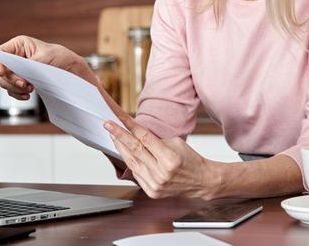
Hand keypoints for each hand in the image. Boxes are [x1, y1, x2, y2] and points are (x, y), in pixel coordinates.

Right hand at [0, 35, 97, 99]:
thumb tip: (18, 74)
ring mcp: (18, 70)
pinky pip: (13, 90)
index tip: (2, 73)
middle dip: (12, 80)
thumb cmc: (60, 56)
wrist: (72, 68)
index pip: (0, 53)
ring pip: (5, 82)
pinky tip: (27, 95)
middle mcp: (16, 57)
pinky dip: (18, 94)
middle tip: (25, 85)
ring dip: (16, 88)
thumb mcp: (45, 58)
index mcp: (19, 45)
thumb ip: (29, 65)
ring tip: (30, 89)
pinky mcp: (22, 81)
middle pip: (2, 71)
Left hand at [104, 117, 218, 199]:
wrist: (200, 181)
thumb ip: (155, 140)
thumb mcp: (175, 142)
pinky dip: (130, 161)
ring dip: (120, 148)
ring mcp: (155, 184)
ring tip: (113, 136)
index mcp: (169, 158)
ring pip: (132, 162)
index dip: (130, 126)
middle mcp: (160, 173)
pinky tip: (125, 152)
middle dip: (119, 135)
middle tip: (108, 124)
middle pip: (134, 150)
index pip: (144, 138)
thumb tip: (135, 133)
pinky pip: (136, 173)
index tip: (119, 118)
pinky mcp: (151, 191)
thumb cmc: (189, 159)